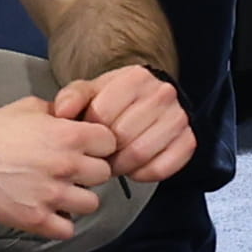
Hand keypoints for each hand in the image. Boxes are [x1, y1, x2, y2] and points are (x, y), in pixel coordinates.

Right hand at [0, 94, 125, 240]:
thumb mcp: (32, 107)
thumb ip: (61, 112)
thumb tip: (78, 116)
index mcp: (69, 135)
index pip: (110, 143)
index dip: (99, 145)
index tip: (88, 148)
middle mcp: (66, 165)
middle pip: (104, 174)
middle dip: (90, 171)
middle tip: (72, 171)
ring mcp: (52, 194)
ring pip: (91, 204)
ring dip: (78, 199)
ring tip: (61, 193)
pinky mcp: (36, 218)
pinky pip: (67, 229)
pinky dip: (61, 223)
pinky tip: (50, 212)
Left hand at [52, 61, 195, 181]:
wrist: (149, 99)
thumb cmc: (116, 99)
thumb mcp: (90, 91)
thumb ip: (72, 98)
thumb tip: (62, 112)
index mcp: (135, 77)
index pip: (103, 114)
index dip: (90, 133)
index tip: (88, 137)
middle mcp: (162, 93)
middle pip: (122, 137)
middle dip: (105, 153)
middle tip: (100, 156)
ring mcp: (178, 117)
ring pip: (142, 154)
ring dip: (123, 166)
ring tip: (116, 162)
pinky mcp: (189, 139)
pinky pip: (163, 168)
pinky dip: (144, 174)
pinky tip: (135, 168)